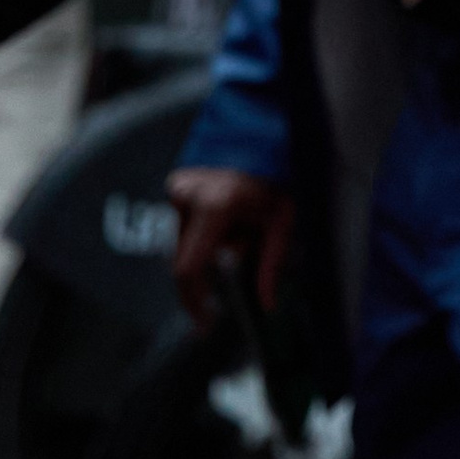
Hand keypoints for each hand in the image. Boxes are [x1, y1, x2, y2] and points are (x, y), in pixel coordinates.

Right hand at [168, 166, 295, 324]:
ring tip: (244, 222)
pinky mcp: (175, 185)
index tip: (204, 323)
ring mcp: (178, 187)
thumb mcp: (284, 222)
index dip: (193, 301)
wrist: (265, 135)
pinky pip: (185, 225)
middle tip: (247, 243)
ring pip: (186, 243)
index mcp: (215, 206)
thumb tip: (267, 305)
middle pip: (188, 257)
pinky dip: (206, 230)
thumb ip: (271, 265)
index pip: (188, 269)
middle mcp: (188, 196)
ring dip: (212, 245)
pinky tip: (230, 213)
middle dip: (214, 263)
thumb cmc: (278, 177)